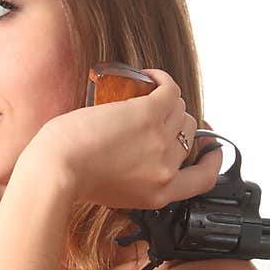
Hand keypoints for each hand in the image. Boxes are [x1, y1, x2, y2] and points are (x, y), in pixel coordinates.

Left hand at [28, 68, 222, 210]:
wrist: (57, 170)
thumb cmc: (72, 179)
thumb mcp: (116, 193)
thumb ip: (138, 180)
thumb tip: (141, 157)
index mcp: (161, 193)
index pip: (205, 178)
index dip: (212, 159)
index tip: (211, 147)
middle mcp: (166, 169)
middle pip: (189, 135)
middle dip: (176, 121)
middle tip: (157, 113)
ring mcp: (161, 141)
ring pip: (180, 109)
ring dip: (166, 98)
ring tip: (147, 92)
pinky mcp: (148, 114)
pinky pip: (169, 88)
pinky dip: (161, 78)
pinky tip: (148, 76)